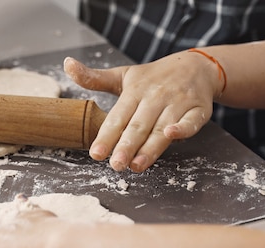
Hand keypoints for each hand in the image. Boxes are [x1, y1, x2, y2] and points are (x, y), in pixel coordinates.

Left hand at [64, 52, 221, 171]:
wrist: (196, 66)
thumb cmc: (154, 77)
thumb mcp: (123, 76)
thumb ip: (94, 78)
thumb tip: (67, 65)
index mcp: (135, 91)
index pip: (118, 117)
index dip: (106, 136)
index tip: (96, 154)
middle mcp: (155, 97)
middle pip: (138, 126)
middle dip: (126, 146)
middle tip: (115, 165)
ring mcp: (178, 103)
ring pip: (161, 128)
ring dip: (150, 148)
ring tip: (136, 165)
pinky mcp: (198, 110)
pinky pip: (191, 122)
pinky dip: (183, 129)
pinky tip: (172, 135)